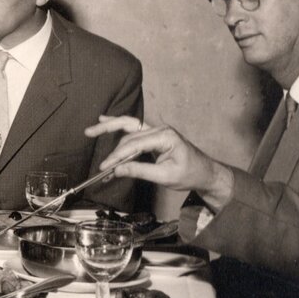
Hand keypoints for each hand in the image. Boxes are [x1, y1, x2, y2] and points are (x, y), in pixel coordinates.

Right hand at [85, 115, 234, 209]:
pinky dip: (118, 125)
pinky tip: (105, 120)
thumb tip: (117, 170)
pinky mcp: (153, 135)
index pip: (134, 145)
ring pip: (128, 126)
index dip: (117, 157)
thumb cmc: (190, 174)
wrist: (207, 173)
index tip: (105, 168)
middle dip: (112, 149)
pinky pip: (133, 128)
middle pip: (128, 135)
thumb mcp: (165, 177)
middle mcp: (159, 129)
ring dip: (109, 128)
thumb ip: (139, 171)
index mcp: (165, 136)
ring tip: (91, 130)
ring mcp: (156, 130)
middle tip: (96, 156)